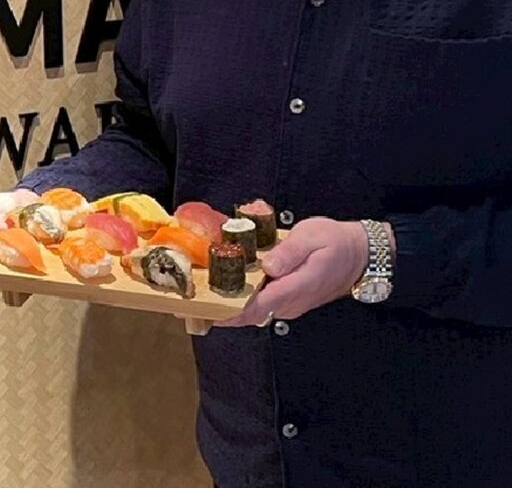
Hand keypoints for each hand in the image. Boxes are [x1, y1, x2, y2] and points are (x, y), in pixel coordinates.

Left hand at [217, 217, 368, 327]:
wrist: (359, 255)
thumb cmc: (335, 243)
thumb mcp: (312, 237)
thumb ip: (289, 252)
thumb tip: (267, 266)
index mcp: (295, 288)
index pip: (256, 308)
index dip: (228, 311)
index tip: (204, 309)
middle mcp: (290, 303)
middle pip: (248, 314)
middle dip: (220, 309)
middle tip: (192, 299)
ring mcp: (289, 305)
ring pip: (253, 311)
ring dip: (229, 303)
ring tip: (203, 290)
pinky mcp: (287, 301)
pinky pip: (260, 304)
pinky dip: (242, 297)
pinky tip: (227, 282)